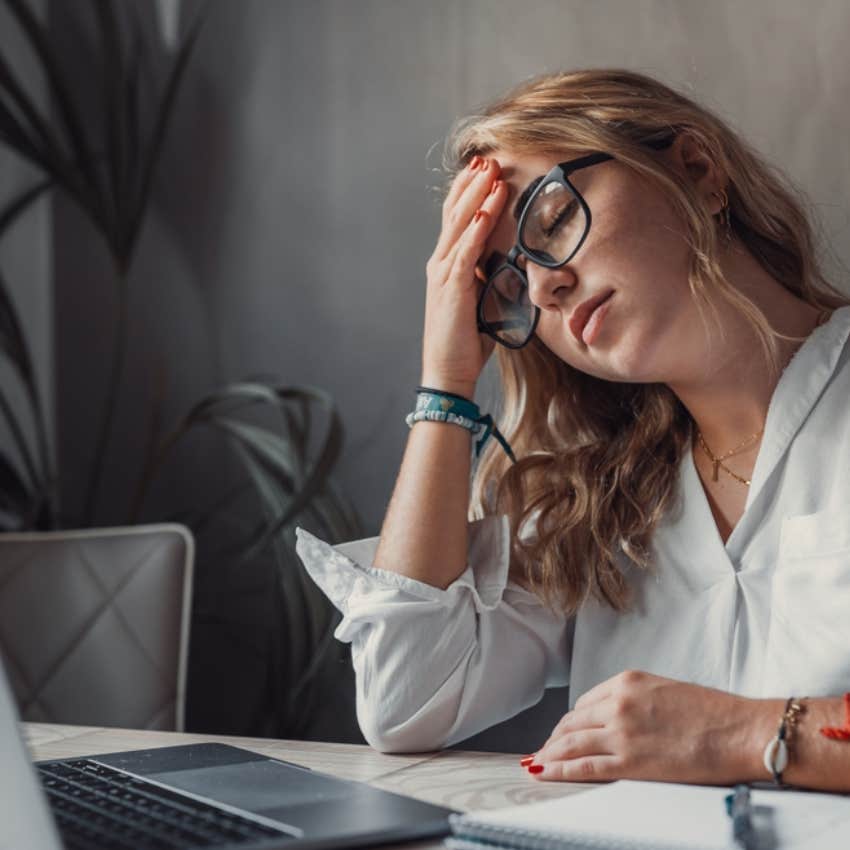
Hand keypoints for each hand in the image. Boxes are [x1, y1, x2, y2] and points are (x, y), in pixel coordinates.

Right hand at [421, 156, 507, 396]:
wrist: (448, 371)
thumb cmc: (467, 341)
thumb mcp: (481, 302)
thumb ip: (489, 280)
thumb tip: (510, 263)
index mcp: (446, 266)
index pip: (456, 220)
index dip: (468, 193)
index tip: (484, 171)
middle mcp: (440, 263)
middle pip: (455, 213)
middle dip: (472, 184)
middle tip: (489, 159)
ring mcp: (443, 273)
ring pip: (459, 224)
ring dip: (477, 195)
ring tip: (491, 171)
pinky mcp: (452, 286)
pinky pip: (467, 249)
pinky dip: (478, 225)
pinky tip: (490, 207)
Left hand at [527, 670, 768, 783]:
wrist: (740, 731)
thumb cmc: (714, 714)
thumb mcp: (665, 692)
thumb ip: (637, 702)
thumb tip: (619, 719)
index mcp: (627, 682)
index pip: (585, 702)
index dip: (571, 721)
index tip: (563, 732)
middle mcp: (618, 703)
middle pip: (573, 722)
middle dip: (555, 738)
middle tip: (544, 750)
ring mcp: (622, 732)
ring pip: (571, 742)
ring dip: (550, 754)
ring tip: (538, 764)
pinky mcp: (630, 761)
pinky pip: (584, 765)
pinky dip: (560, 769)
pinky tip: (546, 773)